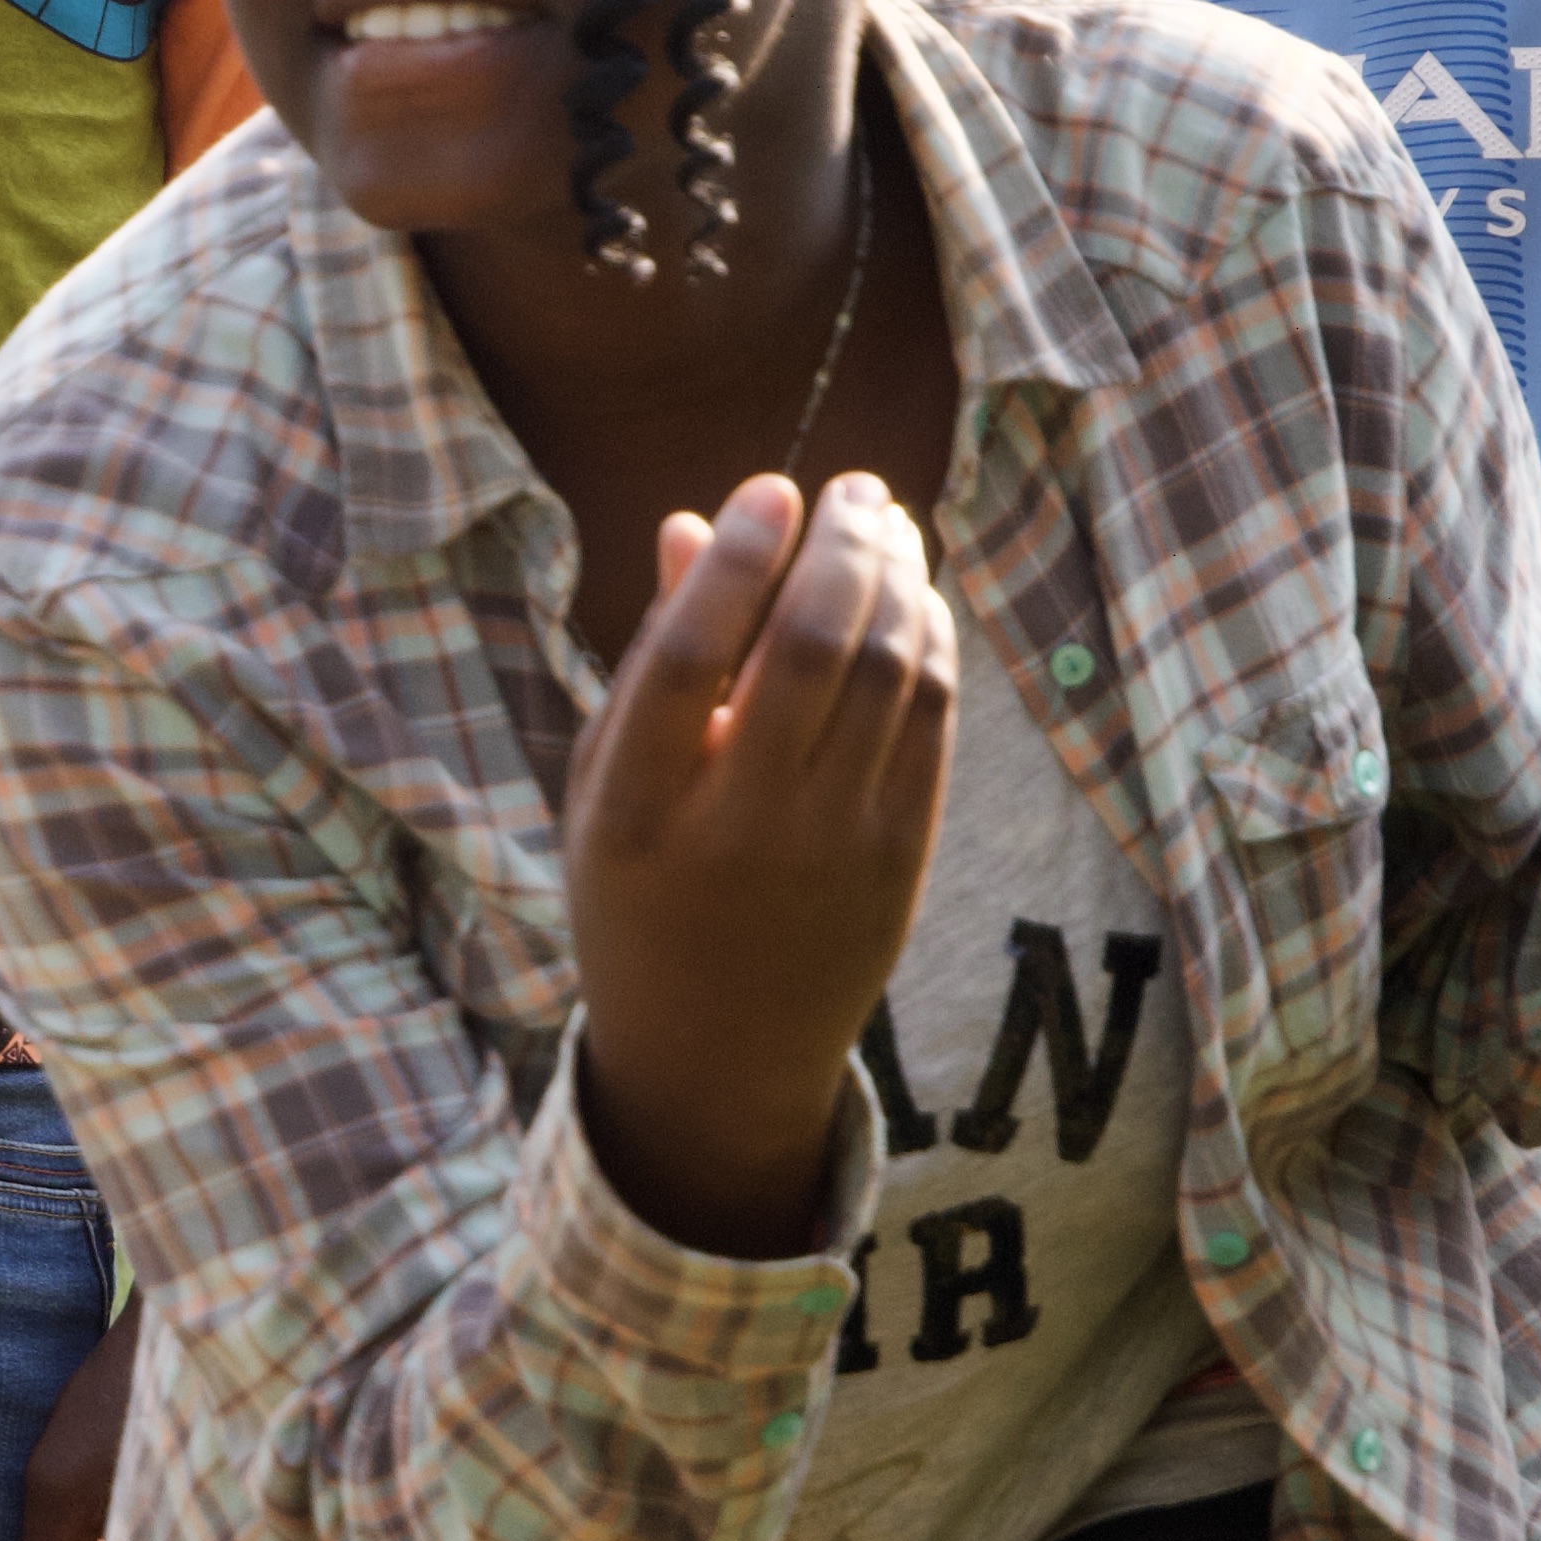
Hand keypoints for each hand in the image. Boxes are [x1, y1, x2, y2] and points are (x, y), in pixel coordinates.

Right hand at [565, 471, 953, 1259]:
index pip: (691, 655)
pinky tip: (913, 597)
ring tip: (886, 527)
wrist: (716, 1052)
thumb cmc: (644, 894)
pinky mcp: (899, 858)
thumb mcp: (610, 791)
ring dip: (898, 579)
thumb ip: (650, 663)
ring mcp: (830, 846)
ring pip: (889, 673)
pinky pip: (930, 720)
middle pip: (814, 648)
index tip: (770, 488)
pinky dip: (929, 639)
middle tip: (851, 490)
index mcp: (638, 809)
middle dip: (844, 545)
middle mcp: (738, 825)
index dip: (737, 559)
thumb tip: (690, 526)